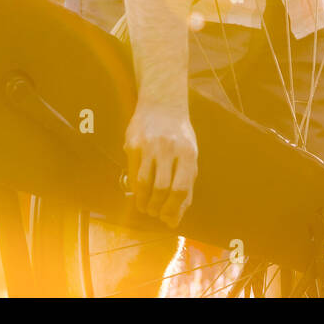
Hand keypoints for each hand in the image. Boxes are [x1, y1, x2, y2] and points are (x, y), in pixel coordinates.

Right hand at [124, 100, 197, 228]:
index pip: (180, 188)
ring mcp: (150, 145)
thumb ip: (186, 186)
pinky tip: (139, 192)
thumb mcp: (190, 157)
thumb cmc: (179, 136)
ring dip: (144, 202)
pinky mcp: (133, 143)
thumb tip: (174, 219)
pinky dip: (136, 188)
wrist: (162, 104)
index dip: (172, 209)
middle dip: (157, 207)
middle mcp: (169, 148)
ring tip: (146, 207)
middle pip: (161, 188)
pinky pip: (133, 172)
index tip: (167, 218)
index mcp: (188, 153)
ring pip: (144, 183)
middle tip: (155, 213)